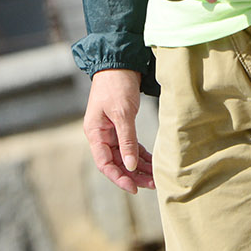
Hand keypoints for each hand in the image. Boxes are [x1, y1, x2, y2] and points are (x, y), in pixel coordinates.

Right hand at [83, 69, 152, 192]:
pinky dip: (141, 155)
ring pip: (125, 156)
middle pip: (116, 163)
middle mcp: (101, 135)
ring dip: (139, 167)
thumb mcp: (122, 113)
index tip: (134, 188)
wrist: (119, 63)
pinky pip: (131, 146)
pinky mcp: (121, 126)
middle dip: (133, 175)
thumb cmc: (116, 85)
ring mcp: (111, 131)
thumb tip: (130, 166)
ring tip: (155, 178)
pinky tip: (152, 163)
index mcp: (95, 133)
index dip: (118, 177)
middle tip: (152, 185)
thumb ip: (127, 140)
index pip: (104, 163)